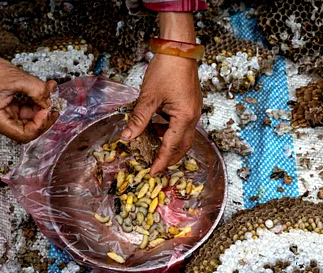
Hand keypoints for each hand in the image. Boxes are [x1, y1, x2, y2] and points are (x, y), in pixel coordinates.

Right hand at [0, 50, 58, 142]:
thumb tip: (51, 100)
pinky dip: (33, 101)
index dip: (41, 124)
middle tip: (54, 102)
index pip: (25, 134)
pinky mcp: (3, 107)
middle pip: (28, 128)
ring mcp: (0, 115)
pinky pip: (22, 110)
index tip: (49, 109)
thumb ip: (36, 90)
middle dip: (42, 115)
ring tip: (48, 91)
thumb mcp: (14, 77)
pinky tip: (41, 90)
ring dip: (40, 106)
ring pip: (27, 119)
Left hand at [122, 12, 202, 175]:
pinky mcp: (192, 105)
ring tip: (154, 146)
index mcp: (184, 118)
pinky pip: (184, 126)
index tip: (153, 172)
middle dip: (170, 158)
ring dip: (170, 144)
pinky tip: (159, 128)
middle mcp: (193, 118)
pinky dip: (172, 132)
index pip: (171, 147)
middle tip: (156, 165)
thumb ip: (139, 119)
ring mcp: (195, 111)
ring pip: (184, 137)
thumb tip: (127, 137)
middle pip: (183, 146)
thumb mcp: (149, 96)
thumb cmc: (165, 70)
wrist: (179, 50)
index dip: (161, 161)